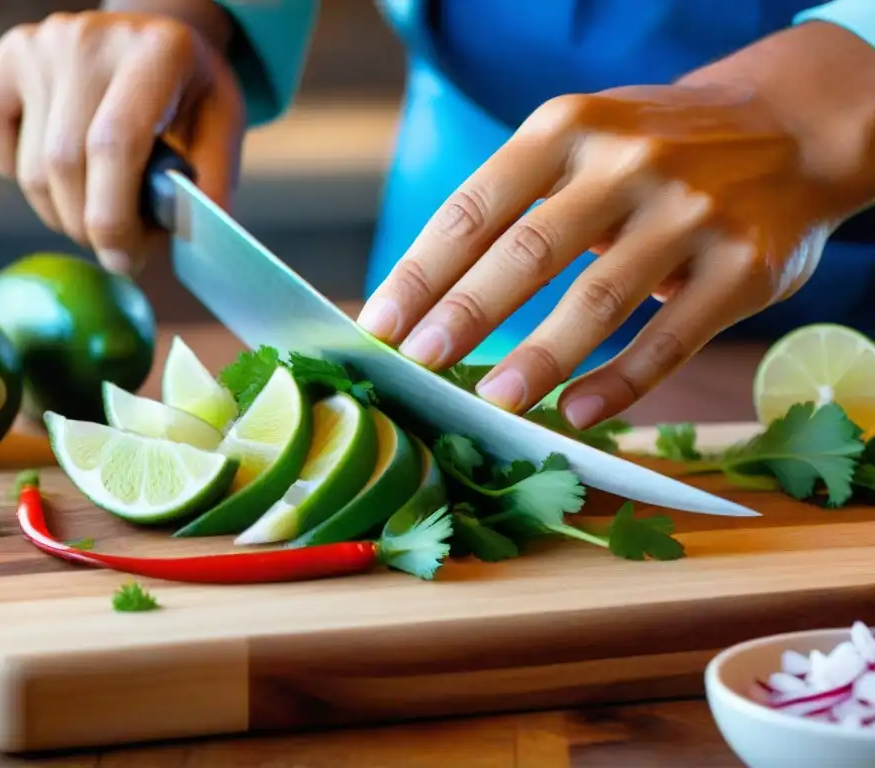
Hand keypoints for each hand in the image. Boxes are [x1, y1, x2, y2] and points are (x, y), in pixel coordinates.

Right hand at [0, 11, 245, 273]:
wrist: (156, 40)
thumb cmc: (191, 95)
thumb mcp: (222, 129)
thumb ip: (210, 184)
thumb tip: (187, 243)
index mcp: (156, 51)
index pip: (114, 144)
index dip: (113, 217)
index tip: (123, 259)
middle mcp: (89, 39)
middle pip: (65, 165)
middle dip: (90, 227)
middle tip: (119, 247)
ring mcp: (41, 45)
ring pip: (31, 169)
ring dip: (63, 213)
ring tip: (101, 210)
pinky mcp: (7, 56)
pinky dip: (17, 175)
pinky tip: (59, 173)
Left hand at [357, 22, 874, 428]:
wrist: (791, 128)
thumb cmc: (653, 150)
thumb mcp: (582, 142)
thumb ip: (517, 203)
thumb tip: (429, 299)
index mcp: (568, 128)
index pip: (475, 208)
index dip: (420, 272)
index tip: (379, 325)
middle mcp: (628, 162)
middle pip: (528, 251)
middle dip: (464, 315)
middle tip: (417, 365)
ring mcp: (691, 213)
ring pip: (598, 299)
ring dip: (538, 359)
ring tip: (492, 403)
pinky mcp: (744, 267)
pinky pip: (669, 338)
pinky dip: (619, 383)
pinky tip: (576, 412)